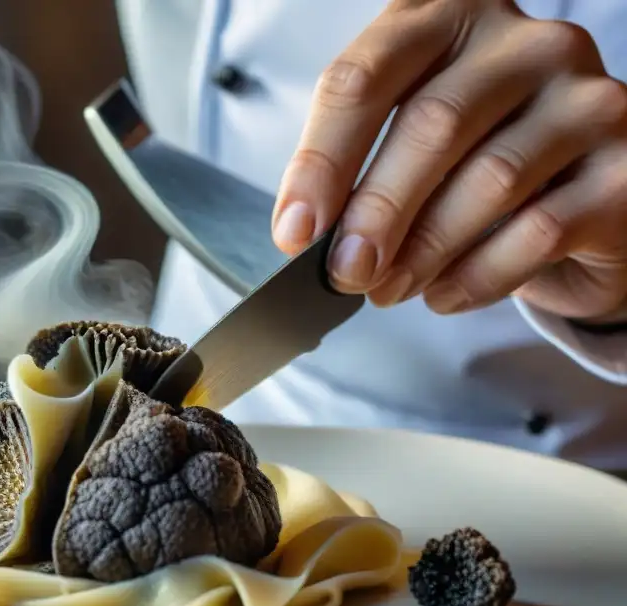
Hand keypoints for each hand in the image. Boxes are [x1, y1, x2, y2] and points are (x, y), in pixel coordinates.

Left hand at [270, 0, 626, 322]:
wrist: (575, 200)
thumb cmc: (472, 163)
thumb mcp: (405, 145)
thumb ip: (357, 170)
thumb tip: (305, 230)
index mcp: (451, 17)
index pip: (366, 77)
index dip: (322, 160)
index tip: (295, 230)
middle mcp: (528, 43)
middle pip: (432, 126)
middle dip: (375, 214)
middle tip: (344, 273)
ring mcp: (587, 99)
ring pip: (489, 181)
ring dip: (424, 251)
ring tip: (388, 289)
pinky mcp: (625, 168)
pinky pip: (539, 231)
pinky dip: (478, 275)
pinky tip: (443, 295)